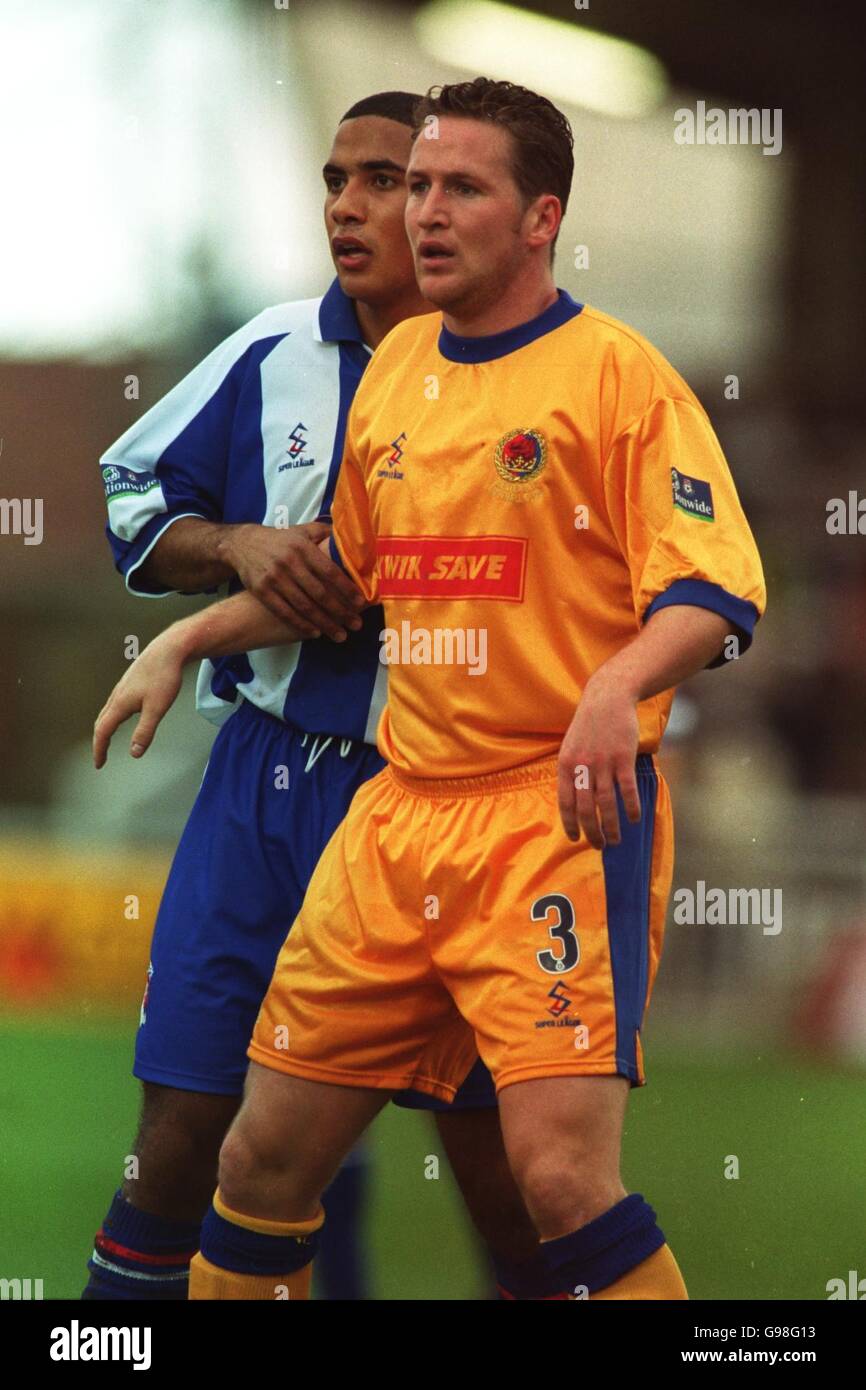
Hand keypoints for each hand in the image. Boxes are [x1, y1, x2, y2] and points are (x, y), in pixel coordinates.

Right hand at [93, 627, 186, 767]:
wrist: (169, 649)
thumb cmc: (164, 677)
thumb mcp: (157, 709)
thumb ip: (145, 732)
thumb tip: (134, 753)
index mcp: (120, 704)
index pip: (103, 731)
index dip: (99, 750)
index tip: (99, 764)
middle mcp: (117, 695)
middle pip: (101, 722)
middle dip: (99, 741)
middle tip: (101, 756)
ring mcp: (122, 687)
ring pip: (107, 711)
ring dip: (104, 728)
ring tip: (106, 740)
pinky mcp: (130, 681)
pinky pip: (114, 703)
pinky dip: (112, 716)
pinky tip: (121, 715)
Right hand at [220, 522, 364, 641]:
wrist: (242, 544)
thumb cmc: (280, 539)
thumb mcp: (302, 530)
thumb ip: (326, 533)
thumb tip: (352, 536)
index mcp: (303, 547)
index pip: (329, 571)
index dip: (346, 588)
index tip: (361, 602)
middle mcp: (289, 563)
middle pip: (319, 593)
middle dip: (340, 611)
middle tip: (356, 625)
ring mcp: (274, 578)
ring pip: (303, 606)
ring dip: (324, 623)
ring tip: (340, 635)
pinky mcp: (261, 591)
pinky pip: (284, 612)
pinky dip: (300, 624)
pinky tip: (315, 633)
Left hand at [557, 672, 641, 847]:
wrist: (607, 698)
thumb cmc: (589, 726)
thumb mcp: (570, 746)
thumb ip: (571, 772)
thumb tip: (573, 801)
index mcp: (566, 765)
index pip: (565, 803)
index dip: (571, 824)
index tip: (576, 839)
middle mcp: (582, 766)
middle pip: (585, 809)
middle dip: (592, 832)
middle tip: (599, 845)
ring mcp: (602, 763)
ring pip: (606, 803)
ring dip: (611, 826)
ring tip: (616, 840)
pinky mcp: (623, 758)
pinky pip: (626, 789)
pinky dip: (631, 807)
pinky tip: (634, 819)